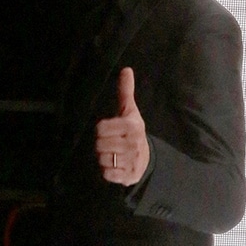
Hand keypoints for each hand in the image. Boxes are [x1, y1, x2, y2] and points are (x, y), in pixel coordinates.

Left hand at [95, 66, 149, 185]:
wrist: (146, 158)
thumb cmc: (132, 131)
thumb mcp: (130, 111)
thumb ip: (125, 91)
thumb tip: (126, 69)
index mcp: (132, 126)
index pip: (100, 128)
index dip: (100, 130)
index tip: (108, 131)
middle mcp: (133, 143)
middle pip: (99, 144)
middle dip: (101, 145)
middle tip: (109, 144)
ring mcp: (131, 160)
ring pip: (103, 159)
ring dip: (103, 158)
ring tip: (112, 154)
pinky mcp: (128, 175)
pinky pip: (107, 174)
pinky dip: (107, 171)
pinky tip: (114, 165)